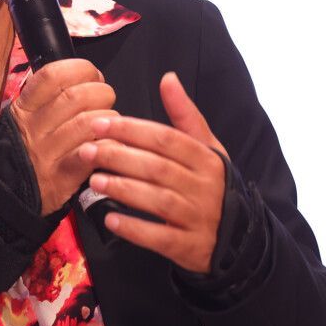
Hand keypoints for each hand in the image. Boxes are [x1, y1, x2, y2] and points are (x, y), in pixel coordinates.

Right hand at [8, 59, 117, 214]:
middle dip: (101, 92)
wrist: (5, 198)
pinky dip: (109, 146)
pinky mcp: (62, 178)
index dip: (80, 69)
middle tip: (106, 99)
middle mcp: (33, 128)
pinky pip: (93, 153)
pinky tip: (111, 145)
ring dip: (109, 119)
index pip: (52, 75)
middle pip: (76, 96)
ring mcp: (47, 154)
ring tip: (109, 124)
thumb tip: (85, 79)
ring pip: (87, 123)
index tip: (92, 76)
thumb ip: (47, 99)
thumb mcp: (23, 120)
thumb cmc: (23, 154)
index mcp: (24, 109)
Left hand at [79, 71, 226, 273]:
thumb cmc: (211, 185)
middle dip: (120, 157)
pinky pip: (161, 238)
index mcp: (207, 159)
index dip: (132, 130)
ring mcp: (199, 218)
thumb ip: (185, 115)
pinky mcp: (191, 247)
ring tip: (94, 181)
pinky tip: (111, 219)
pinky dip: (136, 229)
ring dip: (124, 189)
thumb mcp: (206, 148)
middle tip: (88, 151)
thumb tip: (168, 78)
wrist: (236, 238)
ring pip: (159, 201)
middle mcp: (205, 187)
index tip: (100, 123)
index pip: (167, 139)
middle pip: (159, 168)